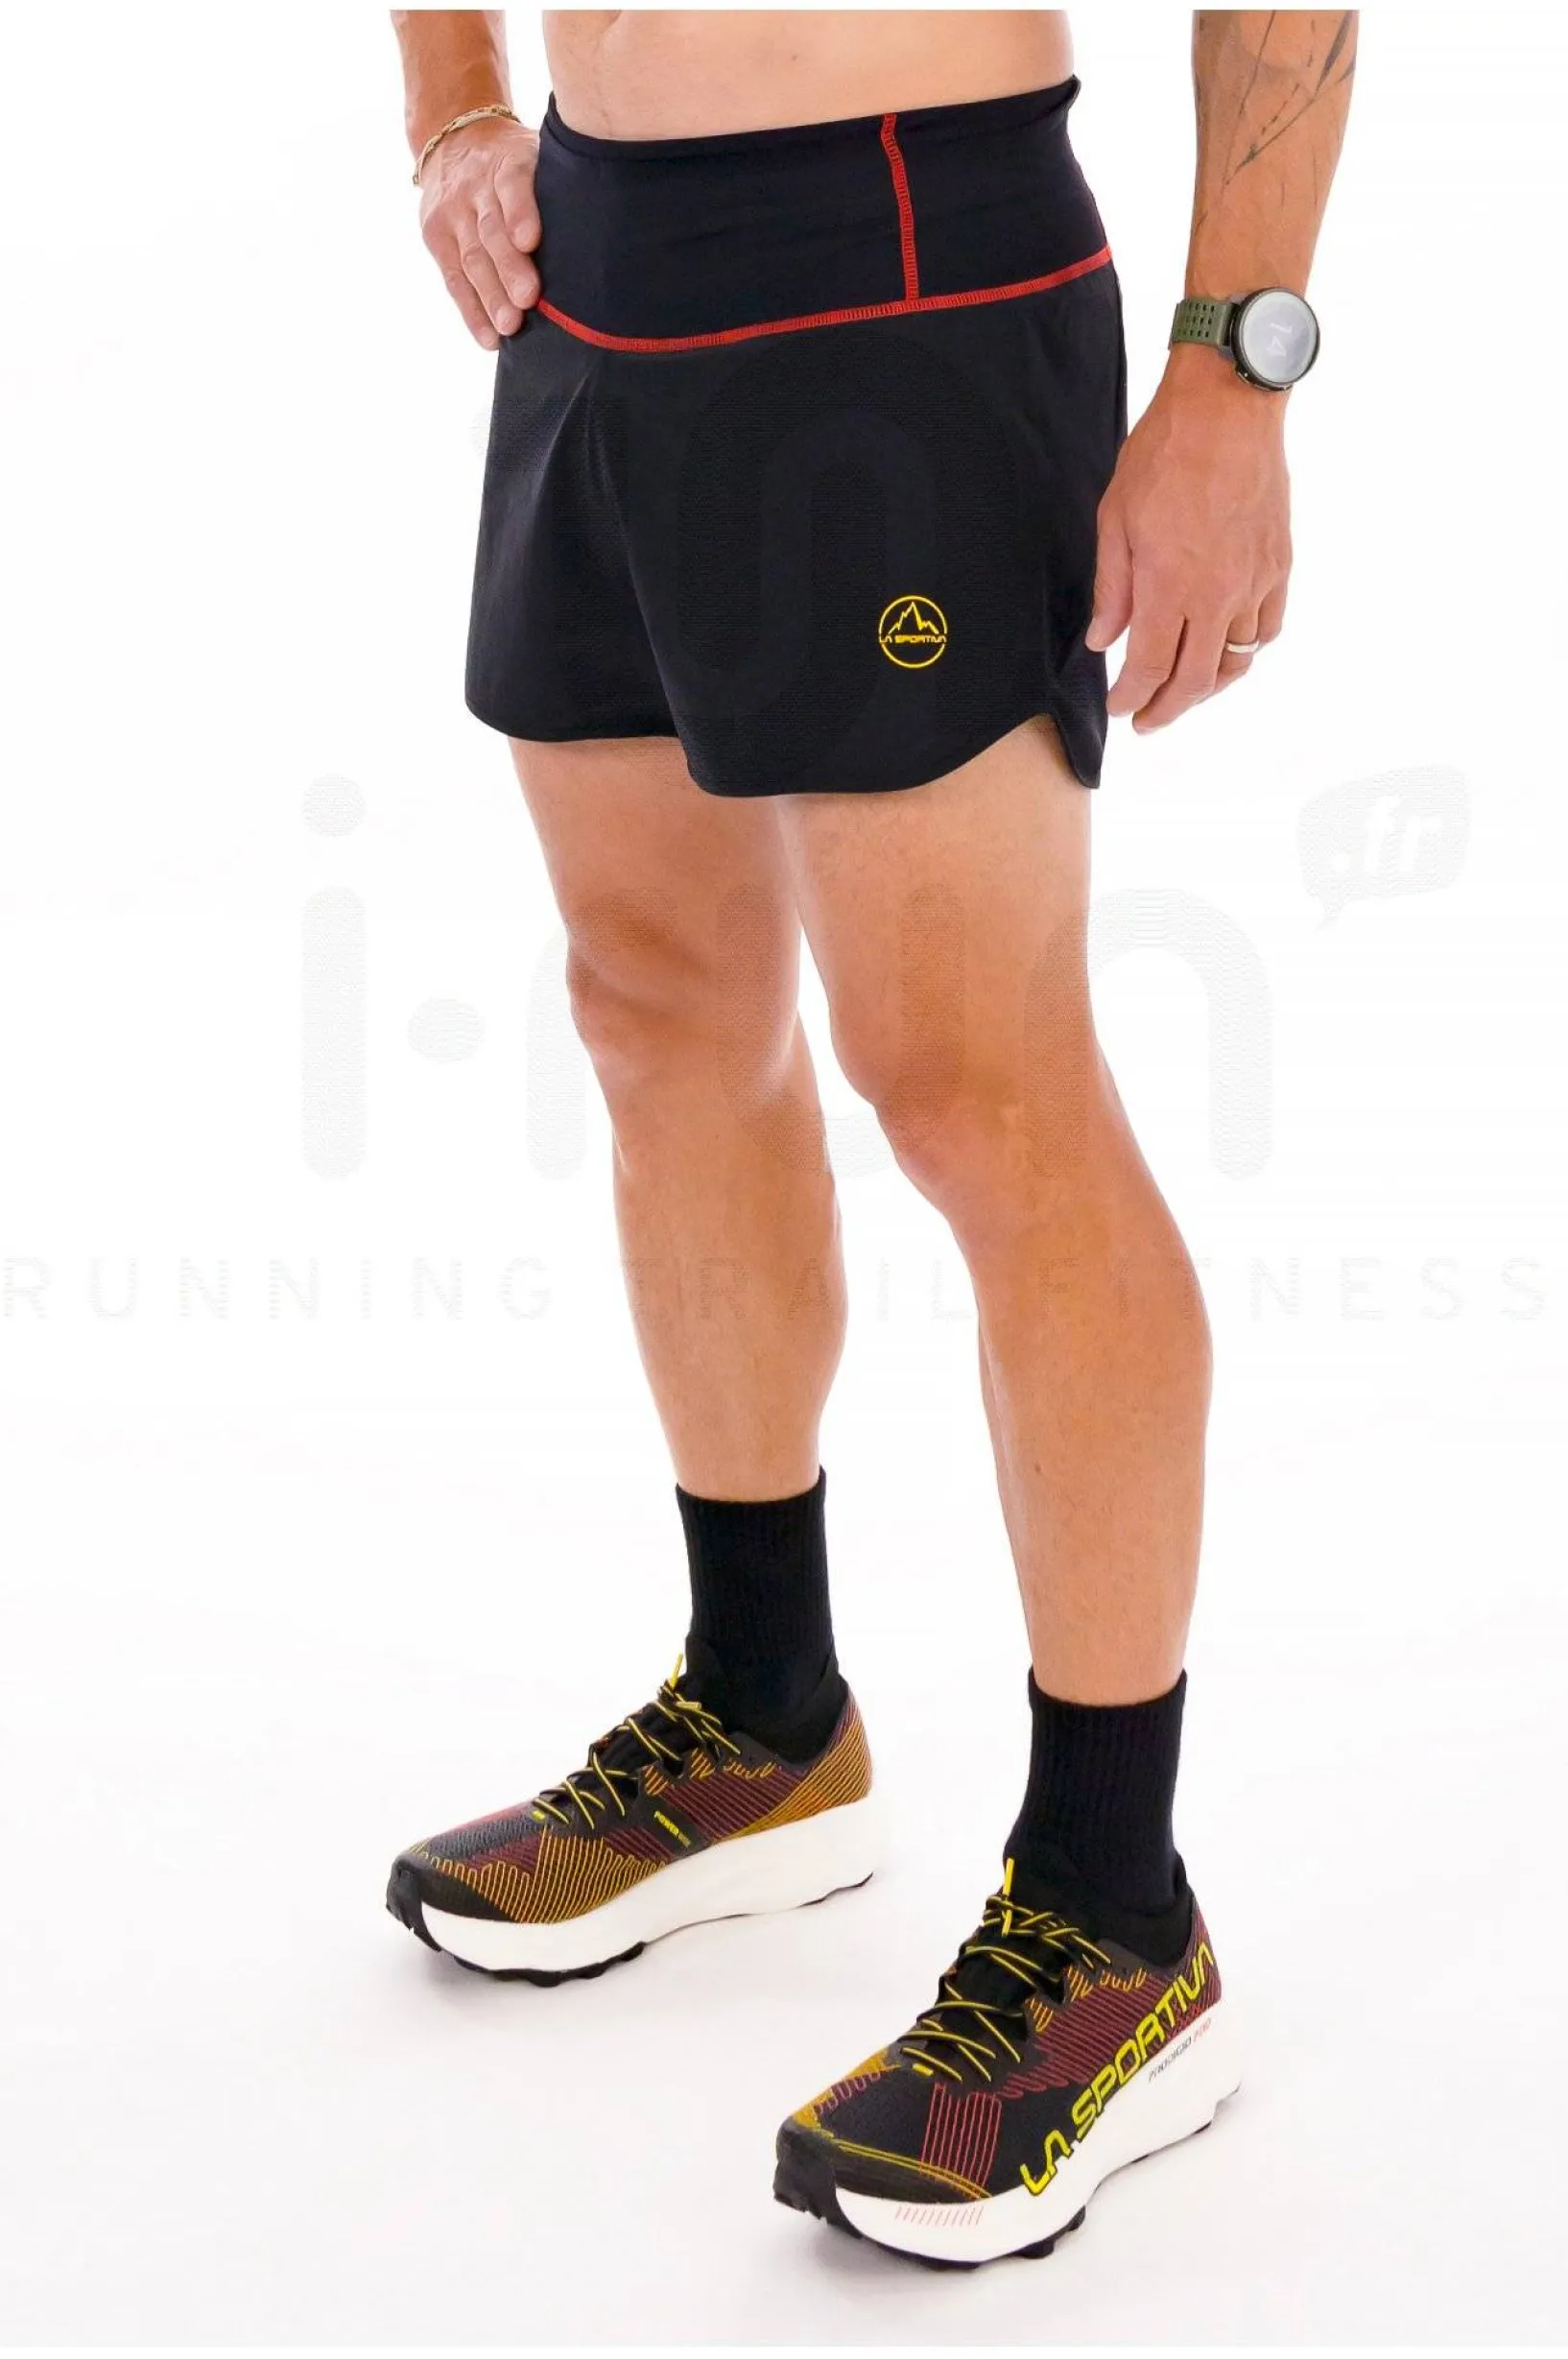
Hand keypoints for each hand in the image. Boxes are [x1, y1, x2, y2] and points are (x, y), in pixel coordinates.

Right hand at [418, 117, 540, 349]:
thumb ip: (559, 186)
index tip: (530, 241)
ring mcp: (451, 212)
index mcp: (507, 162)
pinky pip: (453, 280)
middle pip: (490, 230)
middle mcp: (474, 186)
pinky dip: (472, 312)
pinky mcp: (435, 237)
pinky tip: (489, 338)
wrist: (454, 141)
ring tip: (510, 326)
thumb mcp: (537, 156)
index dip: (520, 212)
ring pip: (471, 258)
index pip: (512, 184)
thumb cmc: (516, 165)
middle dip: (509, 267)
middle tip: (527, 299)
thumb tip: (606, 237)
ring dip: (491, 296)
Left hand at [1087, 347, 1291, 730]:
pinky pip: (1268, 627)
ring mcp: (1254, 581)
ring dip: (1209, 687)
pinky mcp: (1279, 564)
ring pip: (1235, 660)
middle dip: (1167, 709)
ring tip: (1187, 692)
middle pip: (1195, 679)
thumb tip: (1102, 640)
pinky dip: (1246, 649)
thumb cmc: (1165, 452)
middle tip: (1148, 721)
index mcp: (1168, 585)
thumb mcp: (1116, 519)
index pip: (1148, 667)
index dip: (1131, 697)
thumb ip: (1111, 588)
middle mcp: (1216, 594)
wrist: (1229, 406)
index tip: (1119, 707)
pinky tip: (1228, 648)